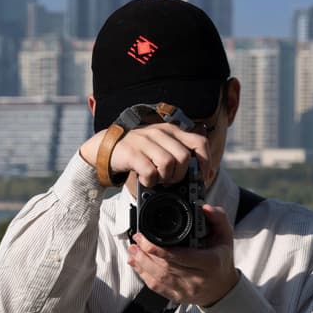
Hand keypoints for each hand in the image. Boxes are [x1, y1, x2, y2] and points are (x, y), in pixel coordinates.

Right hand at [80, 122, 213, 188]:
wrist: (107, 148)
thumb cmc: (138, 151)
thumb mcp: (161, 145)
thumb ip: (178, 152)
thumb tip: (199, 172)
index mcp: (172, 131)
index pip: (199, 143)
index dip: (205, 162)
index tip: (203, 176)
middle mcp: (160, 133)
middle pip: (184, 158)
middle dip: (180, 175)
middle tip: (170, 180)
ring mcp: (145, 142)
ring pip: (169, 164)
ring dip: (165, 178)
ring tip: (157, 179)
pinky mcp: (133, 153)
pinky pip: (150, 172)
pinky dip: (150, 181)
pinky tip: (145, 179)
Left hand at [127, 204, 238, 306]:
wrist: (223, 288)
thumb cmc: (222, 260)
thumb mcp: (225, 236)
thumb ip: (218, 218)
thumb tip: (205, 207)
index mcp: (210, 262)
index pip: (181, 256)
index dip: (159, 249)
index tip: (146, 238)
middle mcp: (198, 279)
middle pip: (166, 267)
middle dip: (147, 252)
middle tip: (137, 238)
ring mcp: (186, 290)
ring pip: (159, 277)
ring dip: (142, 262)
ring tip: (133, 248)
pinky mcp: (177, 297)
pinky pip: (157, 287)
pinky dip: (143, 274)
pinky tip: (135, 263)